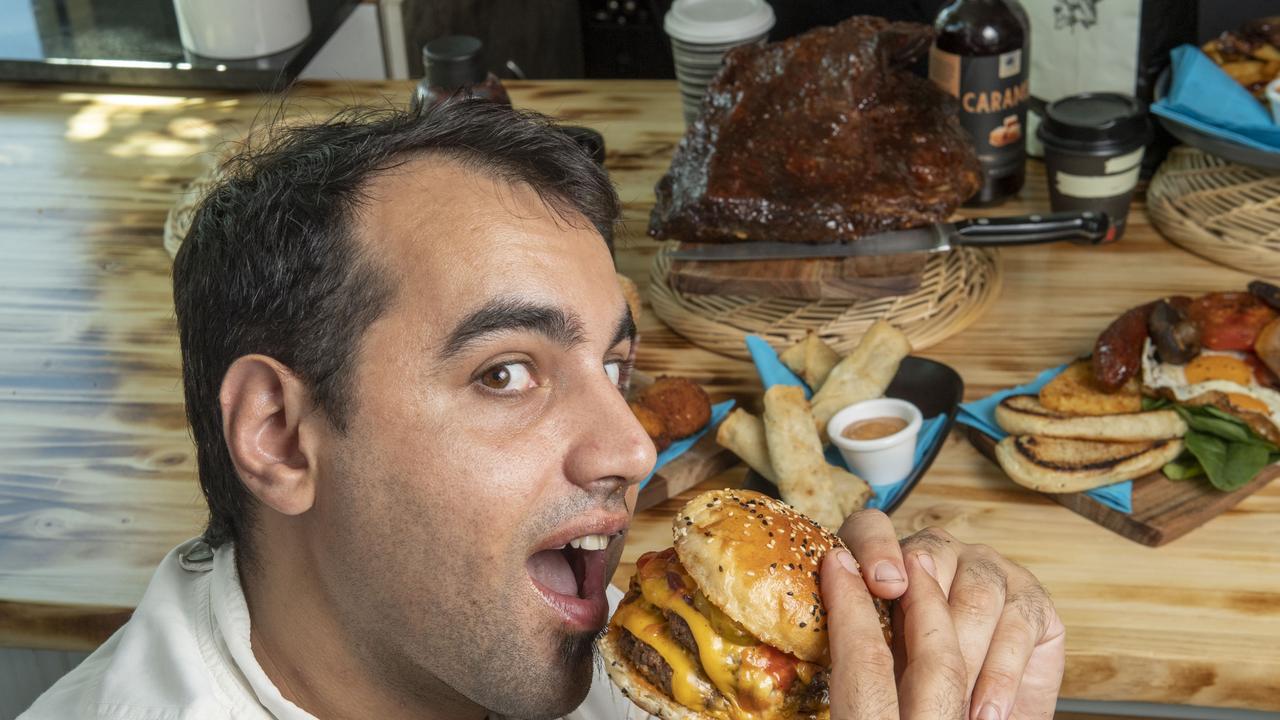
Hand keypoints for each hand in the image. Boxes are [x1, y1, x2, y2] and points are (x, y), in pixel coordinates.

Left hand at [836, 511, 1065, 719]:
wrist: (976, 717)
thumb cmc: (910, 691)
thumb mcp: (875, 663)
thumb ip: (856, 635)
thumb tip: (837, 611)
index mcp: (886, 556)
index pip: (870, 528)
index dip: (874, 547)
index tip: (881, 584)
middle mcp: (938, 551)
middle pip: (930, 558)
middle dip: (923, 617)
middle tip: (913, 665)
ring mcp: (989, 569)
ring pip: (976, 595)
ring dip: (964, 658)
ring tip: (953, 706)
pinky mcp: (1032, 600)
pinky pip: (1017, 628)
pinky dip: (999, 679)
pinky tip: (985, 712)